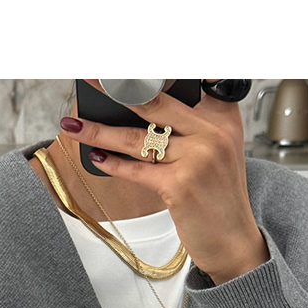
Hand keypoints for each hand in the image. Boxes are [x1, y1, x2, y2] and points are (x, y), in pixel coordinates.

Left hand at [62, 79, 269, 284]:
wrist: (234, 241)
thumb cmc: (219, 196)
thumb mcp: (216, 150)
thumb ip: (189, 125)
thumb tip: (140, 107)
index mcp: (223, 117)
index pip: (188, 80)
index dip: (151, 73)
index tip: (122, 67)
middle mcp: (213, 132)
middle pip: (154, 101)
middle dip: (116, 89)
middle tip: (92, 80)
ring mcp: (196, 158)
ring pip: (136, 137)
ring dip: (99, 130)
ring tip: (73, 125)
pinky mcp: (179, 186)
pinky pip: (136, 169)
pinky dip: (113, 164)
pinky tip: (97, 157)